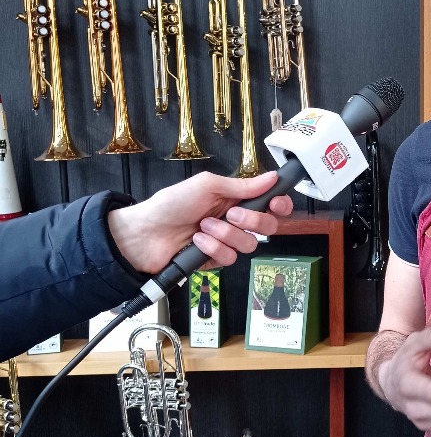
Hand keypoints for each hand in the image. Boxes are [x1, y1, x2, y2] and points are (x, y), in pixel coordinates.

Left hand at [108, 171, 293, 273]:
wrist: (145, 233)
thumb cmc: (171, 204)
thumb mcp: (207, 185)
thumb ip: (242, 185)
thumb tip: (271, 177)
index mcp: (236, 199)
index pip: (270, 204)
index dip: (279, 205)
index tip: (276, 204)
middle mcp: (235, 220)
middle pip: (267, 226)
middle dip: (253, 221)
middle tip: (232, 214)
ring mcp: (226, 241)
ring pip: (249, 244)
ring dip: (226, 234)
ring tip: (203, 227)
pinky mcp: (216, 259)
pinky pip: (230, 258)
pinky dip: (213, 248)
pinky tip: (197, 241)